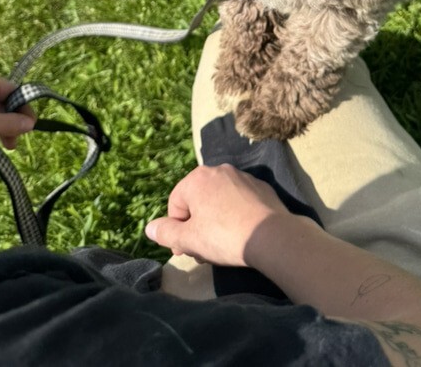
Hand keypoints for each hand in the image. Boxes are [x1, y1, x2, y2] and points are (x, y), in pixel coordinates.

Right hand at [145, 164, 289, 266]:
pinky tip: (241, 233)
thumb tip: (149, 227)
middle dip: (196, 225)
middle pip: (197, 201)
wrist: (271, 236)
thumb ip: (166, 232)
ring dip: (214, 220)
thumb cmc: (224, 236)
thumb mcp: (189, 239)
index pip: (175, 204)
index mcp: (197, 178)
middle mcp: (218, 170)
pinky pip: (239, 200)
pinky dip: (235, 214)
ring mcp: (242, 176)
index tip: (185, 250)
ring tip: (221, 244)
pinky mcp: (260, 185)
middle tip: (202, 250)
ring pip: (218, 200)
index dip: (176, 230)